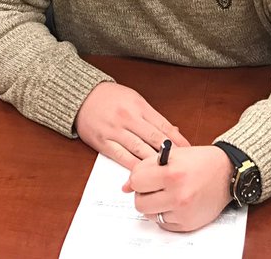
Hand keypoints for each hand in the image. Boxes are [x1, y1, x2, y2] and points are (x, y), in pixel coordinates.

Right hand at [74, 82, 189, 169]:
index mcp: (138, 106)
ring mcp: (115, 130)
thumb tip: (173, 131)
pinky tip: (143, 174)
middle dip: (170, 153)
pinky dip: (133, 166)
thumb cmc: (110, 97)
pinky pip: (121, 157)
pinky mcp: (103, 142)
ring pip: (139, 149)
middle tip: (183, 165)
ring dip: (154, 162)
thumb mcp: (134, 99)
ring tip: (167, 172)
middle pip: (154, 138)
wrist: (81, 95)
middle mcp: (128, 117)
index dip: (177, 140)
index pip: (163, 125)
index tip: (189, 151)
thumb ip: (152, 116)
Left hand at [124, 145, 232, 232]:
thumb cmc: (201, 161)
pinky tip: (175, 202)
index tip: (144, 177)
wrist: (227, 173)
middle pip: (139, 202)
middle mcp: (178, 194)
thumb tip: (125, 186)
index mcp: (173, 172)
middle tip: (153, 187)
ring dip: (153, 205)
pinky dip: (165, 214)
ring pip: (150, 215)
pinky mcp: (188, 224)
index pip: (136, 181)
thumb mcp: (173, 155)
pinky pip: (163, 223)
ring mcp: (183, 211)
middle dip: (143, 194)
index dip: (138, 178)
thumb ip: (146, 167)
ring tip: (165, 194)